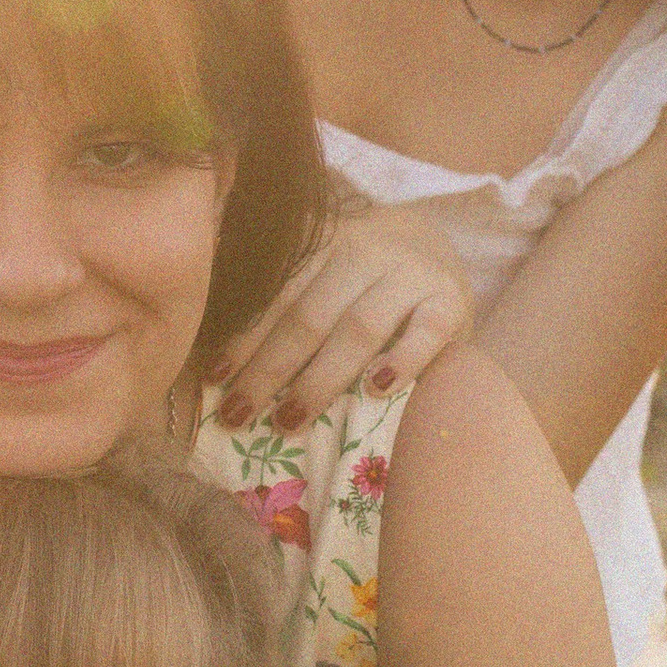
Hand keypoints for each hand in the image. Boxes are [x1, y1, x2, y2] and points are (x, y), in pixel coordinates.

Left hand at [212, 200, 473, 433]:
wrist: (440, 252)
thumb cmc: (366, 282)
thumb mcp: (327, 275)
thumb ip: (288, 303)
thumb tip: (222, 366)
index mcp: (324, 247)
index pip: (278, 297)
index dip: (245, 340)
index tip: (215, 380)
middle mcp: (365, 254)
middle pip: (309, 317)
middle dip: (269, 370)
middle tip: (239, 415)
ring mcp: (411, 277)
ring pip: (359, 328)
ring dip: (320, 377)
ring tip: (289, 418)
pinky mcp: (451, 302)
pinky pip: (426, 333)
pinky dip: (401, 360)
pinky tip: (375, 390)